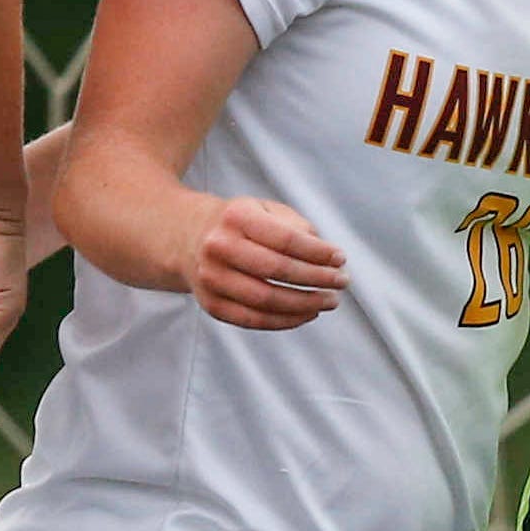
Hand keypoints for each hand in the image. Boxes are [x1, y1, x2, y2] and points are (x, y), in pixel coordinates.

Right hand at [179, 196, 344, 328]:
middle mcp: (219, 247)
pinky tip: (308, 313)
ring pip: (267, 300)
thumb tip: (326, 257)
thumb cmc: (239, 224)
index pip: (286, 239)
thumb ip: (296, 226)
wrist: (187, 238)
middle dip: (317, 279)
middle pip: (278, 270)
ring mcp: (212, 278)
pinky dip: (286, 321)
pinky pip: (254, 320)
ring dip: (306, 304)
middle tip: (342, 282)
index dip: (319, 252)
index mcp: (236, 217)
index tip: (341, 259)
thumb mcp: (265, 210)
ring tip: (330, 301)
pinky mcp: (212, 305)